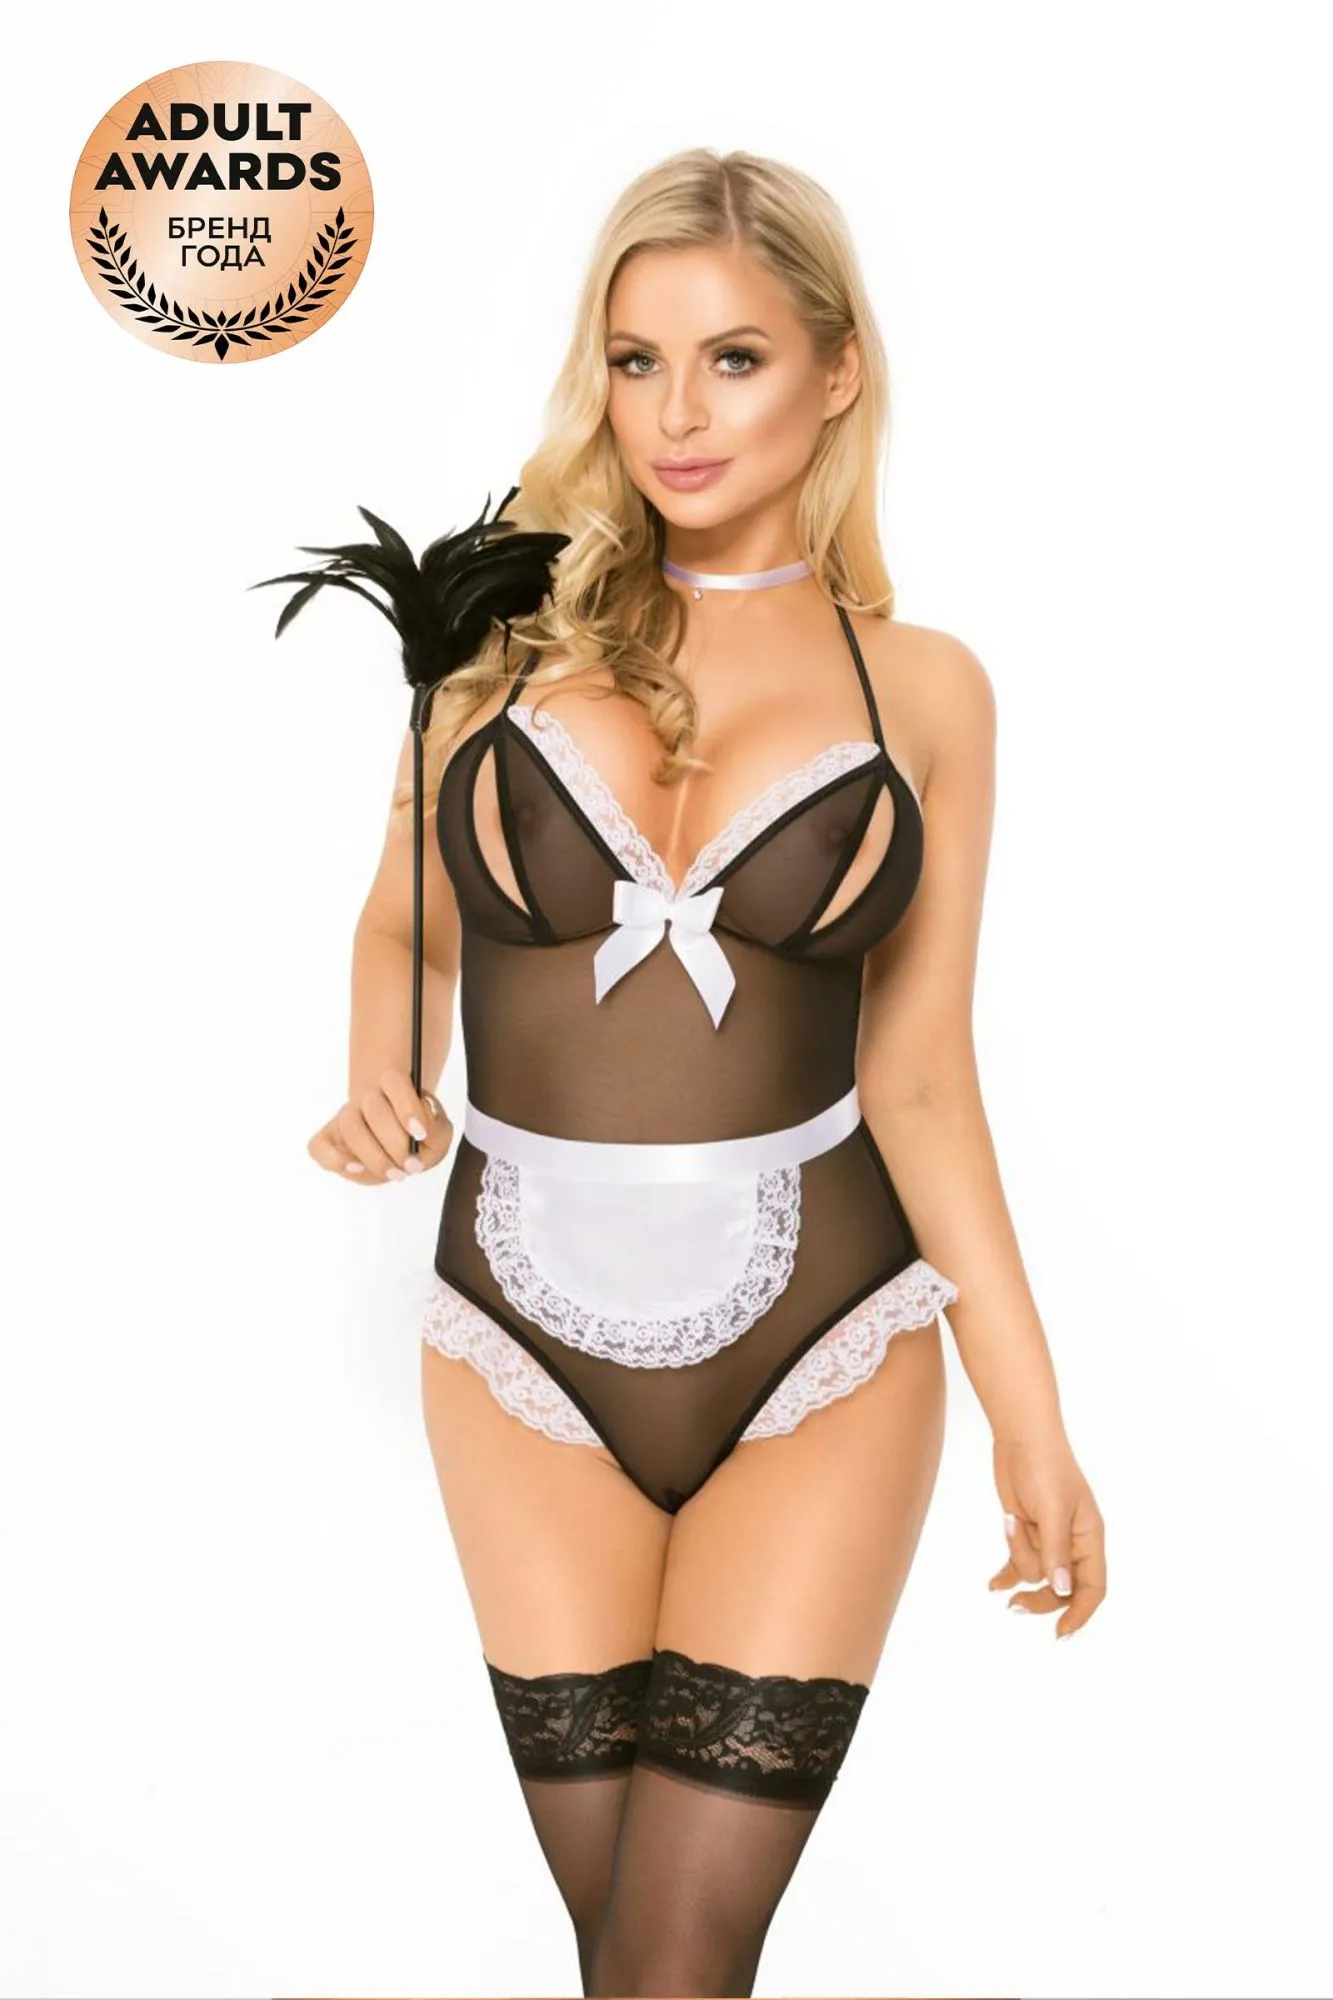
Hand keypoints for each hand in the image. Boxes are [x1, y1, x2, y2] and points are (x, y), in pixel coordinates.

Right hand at [307, 1071, 453, 1184]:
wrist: (394, 1135)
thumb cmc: (415, 1133)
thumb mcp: (437, 1131)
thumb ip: (438, 1135)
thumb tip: (423, 1139)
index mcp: (393, 1082)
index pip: (395, 1082)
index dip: (407, 1107)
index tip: (421, 1133)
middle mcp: (366, 1096)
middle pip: (375, 1110)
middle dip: (396, 1143)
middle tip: (413, 1164)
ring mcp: (345, 1117)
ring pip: (351, 1128)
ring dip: (375, 1156)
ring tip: (396, 1173)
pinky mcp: (328, 1139)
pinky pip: (319, 1148)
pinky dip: (336, 1160)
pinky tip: (358, 1169)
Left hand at [988, 1428, 1105, 1638]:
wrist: (1020, 1437)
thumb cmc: (1045, 1467)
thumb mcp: (1052, 1510)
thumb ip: (1056, 1551)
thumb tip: (1062, 1590)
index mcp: (1090, 1538)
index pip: (1093, 1588)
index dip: (1080, 1613)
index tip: (1060, 1633)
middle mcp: (1072, 1543)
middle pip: (1061, 1589)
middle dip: (1040, 1598)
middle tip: (1015, 1605)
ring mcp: (1047, 1538)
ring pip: (1034, 1572)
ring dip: (1017, 1557)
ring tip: (1009, 1523)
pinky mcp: (1026, 1532)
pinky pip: (1018, 1564)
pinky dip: (1006, 1574)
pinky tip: (993, 1585)